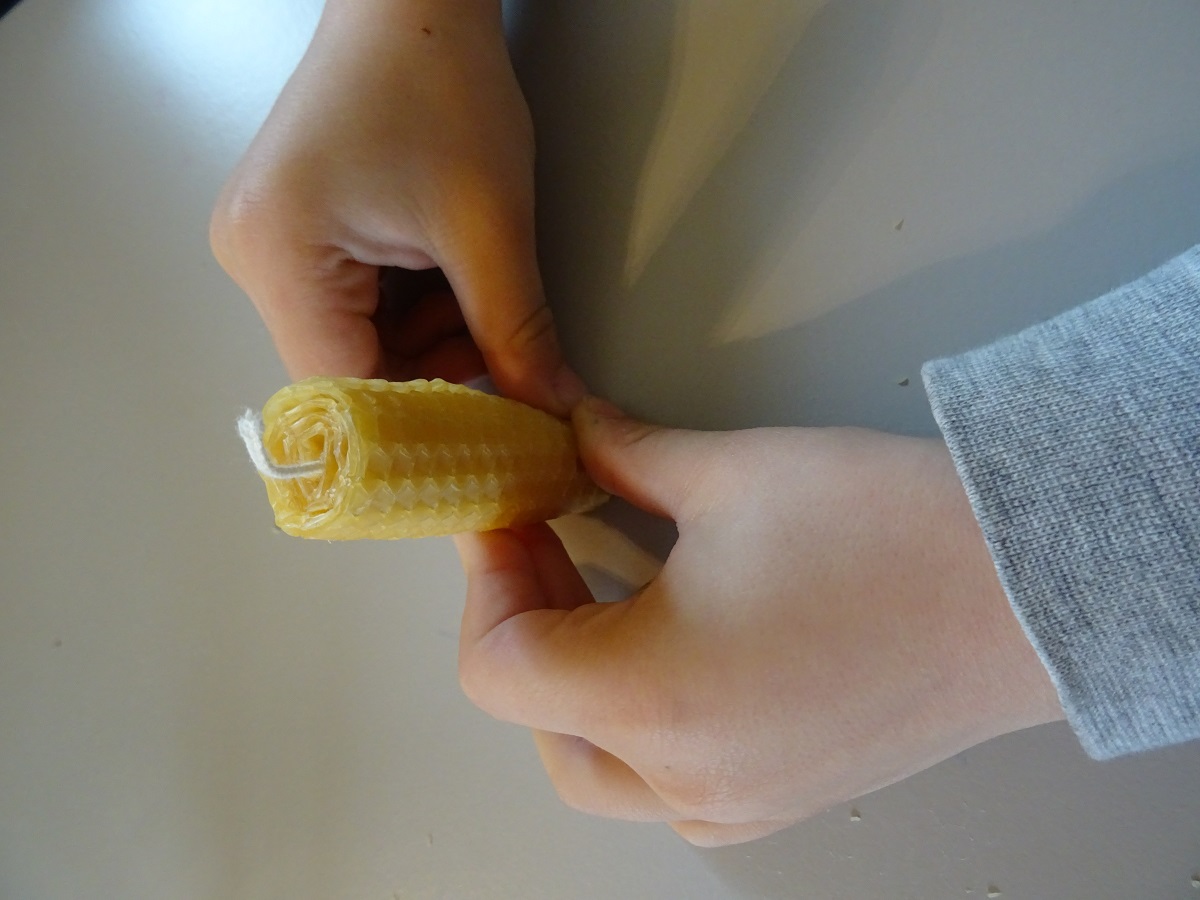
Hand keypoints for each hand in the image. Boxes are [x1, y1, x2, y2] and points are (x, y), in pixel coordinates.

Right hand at [211, 0, 581, 412]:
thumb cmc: (437, 82)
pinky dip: (412, 307)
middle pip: (348, 369)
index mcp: (277, 254)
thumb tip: (549, 409)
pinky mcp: (296, 232)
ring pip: (360, 341)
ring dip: (430, 336)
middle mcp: (252, 257)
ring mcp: (269, 244)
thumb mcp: (490, 225)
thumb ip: (518, 333)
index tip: (483, 439)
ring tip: (476, 287)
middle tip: (502, 361)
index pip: (341, 390)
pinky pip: (356, 304)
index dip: (417, 422)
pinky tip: (448, 272)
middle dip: (433, 370)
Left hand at [455, 399, 1064, 845]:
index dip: (486, 580)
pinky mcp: (783, 798)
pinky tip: (663, 644)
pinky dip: (639, 722)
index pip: (500, 666)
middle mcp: (687, 776)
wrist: (1030, 589)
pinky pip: (669, 786)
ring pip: (599, 768)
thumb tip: (574, 434)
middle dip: (526, 626)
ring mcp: (738, 802)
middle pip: (540, 725)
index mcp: (654, 699)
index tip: (506, 515)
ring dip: (575, 681)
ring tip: (600, 585)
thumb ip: (621, 455)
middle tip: (547, 541)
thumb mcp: (730, 473)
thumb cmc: (892, 531)